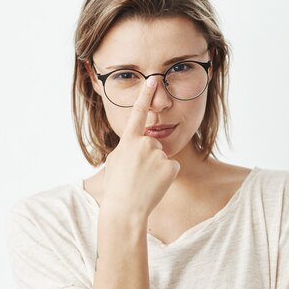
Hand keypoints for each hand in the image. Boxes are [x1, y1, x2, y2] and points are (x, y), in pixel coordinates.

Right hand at [100, 77, 180, 218]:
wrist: (125, 209)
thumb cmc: (117, 187)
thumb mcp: (116, 161)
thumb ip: (128, 147)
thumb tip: (136, 144)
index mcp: (128, 141)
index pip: (138, 113)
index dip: (145, 96)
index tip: (152, 80)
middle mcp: (144, 144)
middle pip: (153, 144)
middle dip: (149, 157)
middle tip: (138, 175)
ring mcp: (158, 155)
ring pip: (162, 157)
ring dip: (157, 168)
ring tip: (144, 182)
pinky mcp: (170, 166)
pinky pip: (171, 168)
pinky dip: (165, 177)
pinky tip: (155, 186)